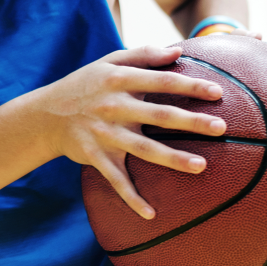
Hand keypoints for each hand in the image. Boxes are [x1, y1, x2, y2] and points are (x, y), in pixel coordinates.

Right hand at [43, 45, 226, 219]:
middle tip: (221, 127)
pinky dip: (131, 197)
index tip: (218, 93)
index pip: (161, 81)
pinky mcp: (95, 157)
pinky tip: (150, 214)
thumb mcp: (108, 62)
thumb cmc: (85, 84)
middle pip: (158, 115)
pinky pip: (115, 180)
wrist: (45, 115)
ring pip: (143, 149)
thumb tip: (178, 51)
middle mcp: (113, 106)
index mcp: (119, 80)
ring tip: (201, 166)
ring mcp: (104, 134)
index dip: (190, 86)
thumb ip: (143, 54)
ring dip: (172, 159)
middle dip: (190, 122)